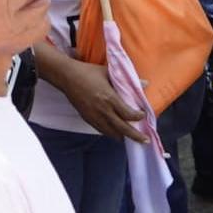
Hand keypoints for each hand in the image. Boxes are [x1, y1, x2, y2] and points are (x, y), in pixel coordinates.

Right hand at [36, 51, 153, 143]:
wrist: (67, 77)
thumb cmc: (88, 72)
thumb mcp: (109, 73)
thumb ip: (127, 80)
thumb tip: (145, 83)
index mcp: (110, 98)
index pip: (128, 114)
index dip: (138, 117)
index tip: (143, 115)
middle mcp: (103, 110)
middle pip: (122, 129)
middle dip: (135, 136)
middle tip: (145, 140)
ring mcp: (94, 116)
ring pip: (111, 133)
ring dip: (122, 136)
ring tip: (131, 138)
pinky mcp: (87, 118)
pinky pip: (101, 130)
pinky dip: (110, 133)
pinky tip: (115, 132)